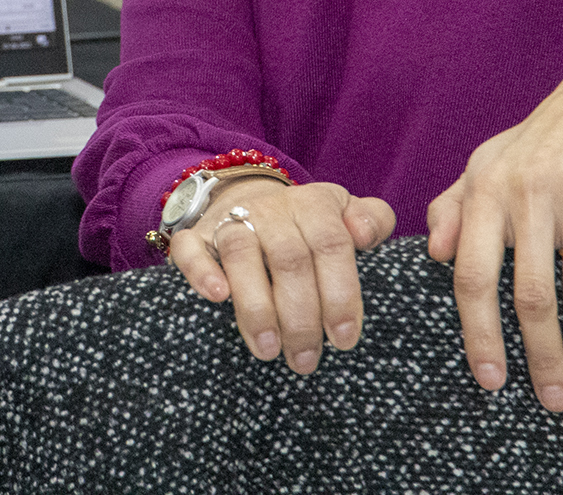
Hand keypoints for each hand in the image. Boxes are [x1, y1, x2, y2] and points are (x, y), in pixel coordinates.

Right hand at [165, 179, 395, 375]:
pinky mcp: (195, 237)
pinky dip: (201, 272)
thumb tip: (364, 235)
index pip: (332, 244)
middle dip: (300, 316)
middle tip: (306, 360)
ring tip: (268, 350)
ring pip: (241, 254)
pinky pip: (191, 249)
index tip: (344, 339)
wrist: (249, 203)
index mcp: (314, 204)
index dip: (340, 293)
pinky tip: (216, 298)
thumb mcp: (344, 216)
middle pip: (289, 258)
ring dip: (256, 307)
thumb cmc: (308, 227)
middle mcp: (271, 208)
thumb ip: (371, 220)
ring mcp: (231, 220)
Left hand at [426, 57, 562, 412]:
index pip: (472, 274)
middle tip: (552, 401)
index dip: (479, 333)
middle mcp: (528, 193)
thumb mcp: (484, 165)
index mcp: (485, 191)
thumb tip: (433, 254)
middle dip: (541, 356)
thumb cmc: (535, 145)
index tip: (490, 380)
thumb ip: (453, 209)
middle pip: (530, 293)